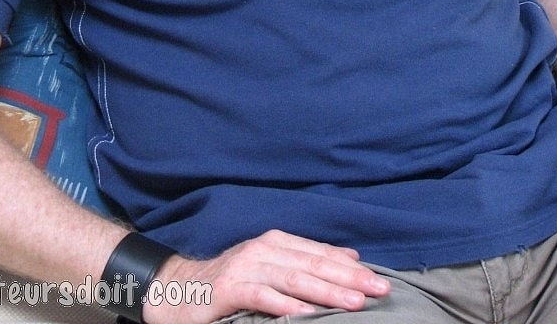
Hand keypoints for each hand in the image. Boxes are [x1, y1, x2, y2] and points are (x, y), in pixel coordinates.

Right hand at [143, 228, 390, 323]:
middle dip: (348, 277)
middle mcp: (264, 249)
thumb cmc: (230, 281)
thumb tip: (350, 256)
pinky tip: (308, 315)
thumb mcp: (271, 266)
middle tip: (378, 289)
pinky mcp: (230, 288)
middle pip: (313, 264)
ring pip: (294, 279)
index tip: (379, 280)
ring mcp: (247, 267)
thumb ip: (305, 260)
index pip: (320, 254)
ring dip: (326, 291)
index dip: (351, 267)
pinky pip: (263, 297)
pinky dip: (286, 305)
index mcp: (276, 242)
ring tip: (354, 301)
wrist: (177, 288)